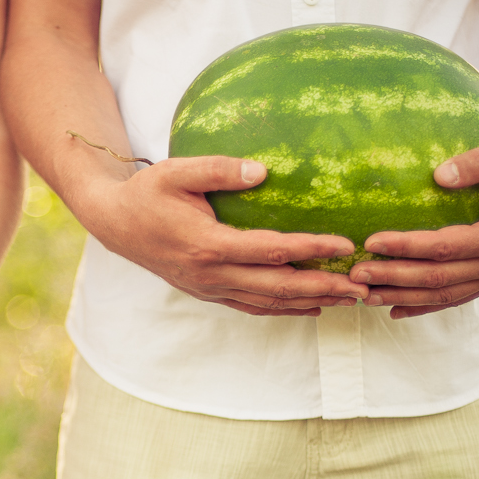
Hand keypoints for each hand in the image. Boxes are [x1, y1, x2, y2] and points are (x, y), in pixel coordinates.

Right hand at [78, 156, 368, 315]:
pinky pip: (252, 306)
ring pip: (269, 302)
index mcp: (208, 245)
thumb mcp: (177, 171)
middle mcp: (212, 274)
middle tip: (363, 286)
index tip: (346, 245)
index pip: (272, 250)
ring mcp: (210, 288)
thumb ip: (220, 169)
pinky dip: (284, 309)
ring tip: (349, 300)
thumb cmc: (147, 193)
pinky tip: (311, 307)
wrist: (115, 225)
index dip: (311, 249)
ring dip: (311, 302)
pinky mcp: (208, 292)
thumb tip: (264, 171)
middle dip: (324, 287)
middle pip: (278, 286)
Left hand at [349, 144, 478, 318]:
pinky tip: (392, 309)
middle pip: (437, 278)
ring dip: (400, 297)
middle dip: (393, 277)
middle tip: (354, 274)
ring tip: (362, 296)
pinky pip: (453, 300)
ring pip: (442, 296)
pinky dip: (422, 307)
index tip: (371, 241)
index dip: (406, 246)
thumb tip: (438, 174)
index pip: (445, 247)